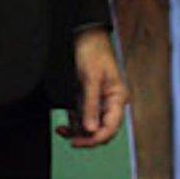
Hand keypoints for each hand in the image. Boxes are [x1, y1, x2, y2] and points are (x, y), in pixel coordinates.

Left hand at [56, 29, 127, 147]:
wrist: (84, 36)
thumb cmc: (93, 52)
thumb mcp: (91, 79)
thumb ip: (91, 105)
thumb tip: (90, 130)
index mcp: (117, 98)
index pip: (111, 127)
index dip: (96, 138)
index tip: (79, 142)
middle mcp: (110, 103)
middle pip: (102, 131)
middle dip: (86, 138)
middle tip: (70, 140)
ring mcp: (98, 103)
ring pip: (90, 129)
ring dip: (76, 133)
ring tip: (62, 130)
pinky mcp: (87, 101)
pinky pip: (82, 120)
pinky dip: (72, 125)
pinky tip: (62, 126)